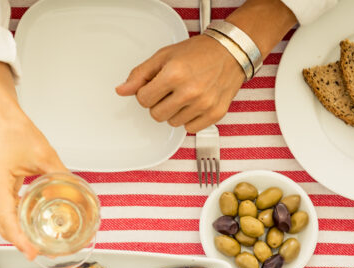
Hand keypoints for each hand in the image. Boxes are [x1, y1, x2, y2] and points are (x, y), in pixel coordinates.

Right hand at [0, 61, 66, 258]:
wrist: (1, 119)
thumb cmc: (16, 132)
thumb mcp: (45, 155)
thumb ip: (61, 178)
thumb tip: (78, 198)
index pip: (7, 219)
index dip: (20, 240)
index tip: (34, 252)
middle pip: (3, 227)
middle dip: (22, 243)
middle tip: (45, 253)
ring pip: (1, 223)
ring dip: (19, 236)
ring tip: (40, 246)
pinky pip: (2, 215)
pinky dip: (15, 226)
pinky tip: (30, 231)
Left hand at [116, 35, 243, 132]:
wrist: (231, 52)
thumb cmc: (199, 52)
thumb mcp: (164, 56)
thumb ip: (140, 74)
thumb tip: (121, 90)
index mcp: (174, 74)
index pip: (143, 99)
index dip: (146, 92)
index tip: (156, 86)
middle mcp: (190, 91)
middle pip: (156, 115)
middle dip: (159, 104)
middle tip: (170, 91)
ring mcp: (204, 104)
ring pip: (172, 123)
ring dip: (175, 111)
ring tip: (185, 94)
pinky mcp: (215, 113)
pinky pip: (190, 128)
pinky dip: (190, 118)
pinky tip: (195, 103)